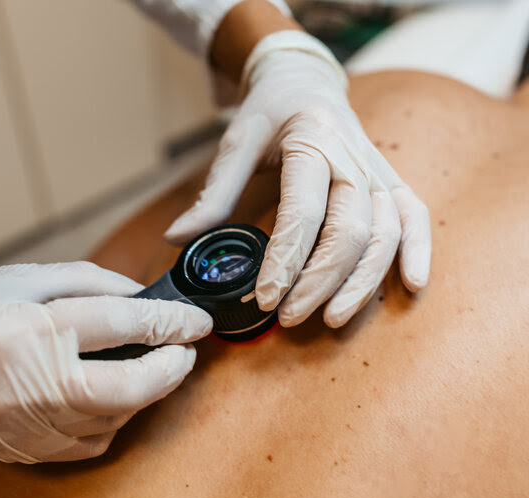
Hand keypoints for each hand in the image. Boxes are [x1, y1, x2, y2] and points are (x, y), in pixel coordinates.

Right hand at [0, 262, 211, 462]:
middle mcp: (24, 384)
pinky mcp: (23, 450)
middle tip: (186, 352)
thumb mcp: (23, 278)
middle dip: (171, 370)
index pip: (120, 325)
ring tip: (151, 367)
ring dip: (145, 393)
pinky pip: (91, 443)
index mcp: (24, 328)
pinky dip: (114, 418)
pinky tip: (113, 395)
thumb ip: (92, 284)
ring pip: (115, 419)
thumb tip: (145, 300)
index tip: (196, 321)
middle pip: (127, 388)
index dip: (170, 322)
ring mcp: (23, 427)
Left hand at [166, 35, 430, 327]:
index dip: (286, 261)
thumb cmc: (270, 113)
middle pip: (350, 230)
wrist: (306, 82)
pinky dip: (418, 251)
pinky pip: (415, 217)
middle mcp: (353, 157)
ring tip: (332, 318)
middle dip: (319, 281)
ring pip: (385, 233)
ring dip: (362, 282)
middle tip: (289, 316)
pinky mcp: (391, 182)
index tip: (265, 298)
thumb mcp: (236, 143)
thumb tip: (176, 238)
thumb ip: (214, 195)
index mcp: (312, 141)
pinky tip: (412, 285)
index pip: (304, 212)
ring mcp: (378, 171)